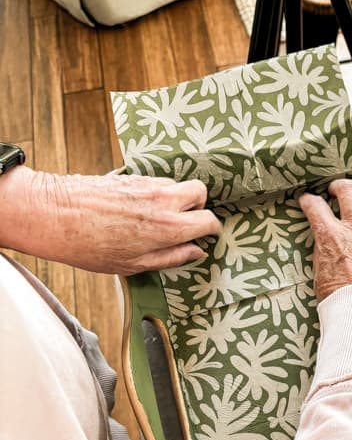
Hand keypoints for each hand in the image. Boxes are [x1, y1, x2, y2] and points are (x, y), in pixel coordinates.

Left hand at [0, 167, 220, 274]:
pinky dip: (155, 193)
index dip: (211, 229)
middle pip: (200, 191)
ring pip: (177, 184)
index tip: (206, 235)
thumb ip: (170, 257)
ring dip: (175, 199)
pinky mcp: (131, 175)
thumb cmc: (88, 246)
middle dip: (198, 206)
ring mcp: (147, 183)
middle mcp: (162, 200)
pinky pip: (155, 181)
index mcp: (168, 227)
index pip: (208, 221)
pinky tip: (136, 209)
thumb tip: (195, 252)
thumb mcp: (133, 264)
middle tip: (185, 221)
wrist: (52, 214)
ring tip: (155, 217)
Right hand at [298, 179, 351, 301]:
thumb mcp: (321, 276)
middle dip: (338, 186)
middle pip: (348, 192)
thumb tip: (325, 243)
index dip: (308, 201)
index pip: (315, 207)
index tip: (307, 200)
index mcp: (332, 237)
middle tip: (334, 188)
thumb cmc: (342, 304)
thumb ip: (324, 253)